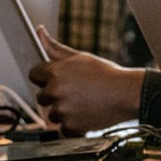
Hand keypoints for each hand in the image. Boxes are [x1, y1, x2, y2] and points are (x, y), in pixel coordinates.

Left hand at [28, 27, 144, 133]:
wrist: (126, 93)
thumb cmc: (106, 74)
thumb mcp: (80, 57)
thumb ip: (55, 47)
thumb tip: (39, 31)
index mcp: (55, 72)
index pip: (34, 75)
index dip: (45, 78)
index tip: (57, 81)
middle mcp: (55, 91)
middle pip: (42, 97)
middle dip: (54, 96)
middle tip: (75, 93)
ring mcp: (62, 110)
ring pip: (52, 114)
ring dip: (64, 112)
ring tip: (83, 104)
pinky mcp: (71, 126)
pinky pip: (64, 129)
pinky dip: (74, 126)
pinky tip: (86, 116)